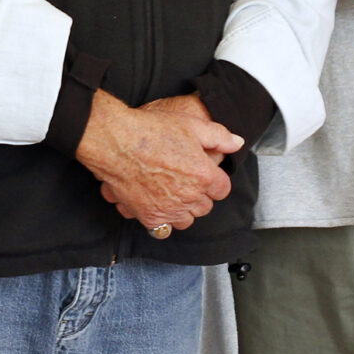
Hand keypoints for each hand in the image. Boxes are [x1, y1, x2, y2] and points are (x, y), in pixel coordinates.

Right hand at [77, 90, 240, 233]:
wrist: (116, 142)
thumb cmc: (151, 131)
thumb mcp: (191, 125)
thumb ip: (220, 136)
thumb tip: (236, 143)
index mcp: (204, 175)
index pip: (222, 189)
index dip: (215, 181)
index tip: (206, 174)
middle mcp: (189, 196)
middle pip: (205, 207)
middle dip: (199, 196)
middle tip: (186, 181)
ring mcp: (169, 209)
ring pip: (186, 220)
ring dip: (183, 210)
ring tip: (172, 195)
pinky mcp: (149, 217)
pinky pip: (163, 229)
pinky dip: (162, 220)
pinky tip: (157, 205)